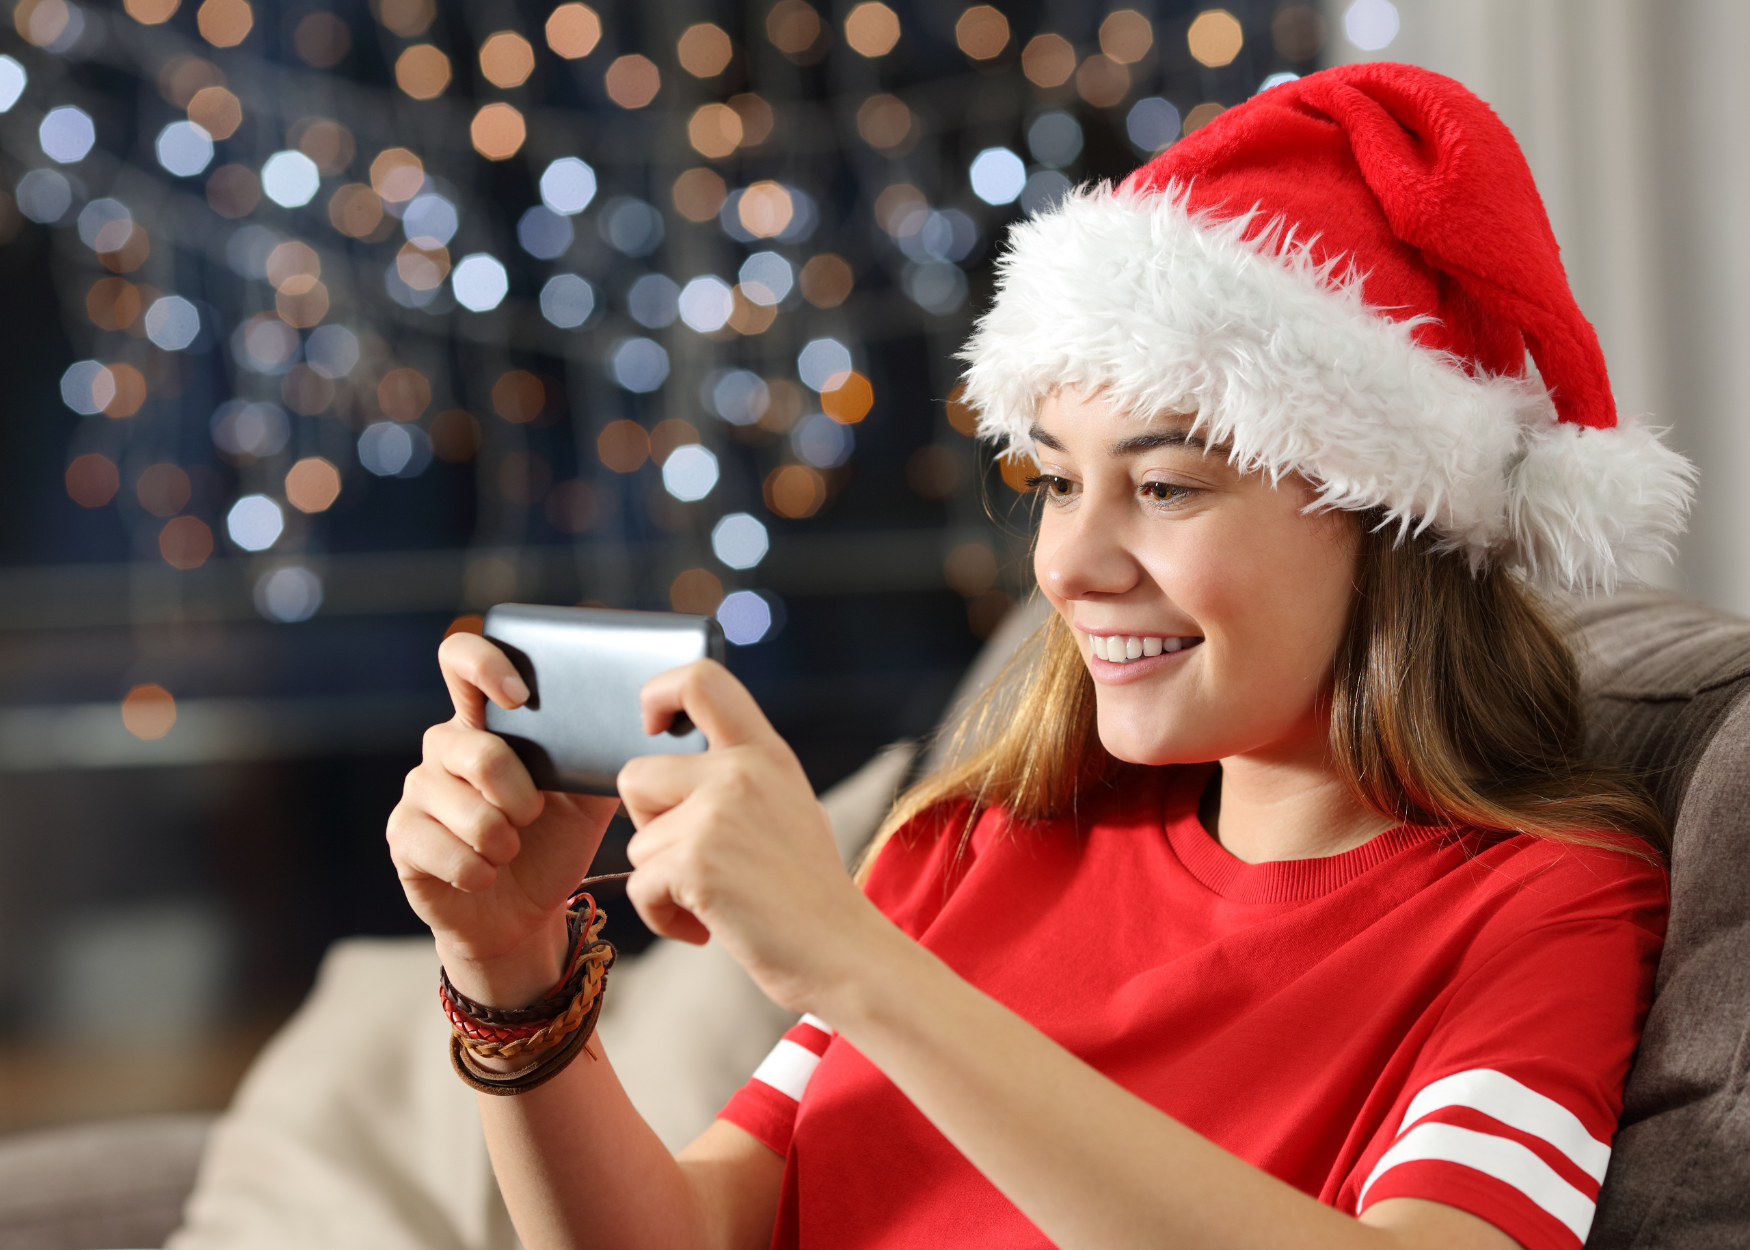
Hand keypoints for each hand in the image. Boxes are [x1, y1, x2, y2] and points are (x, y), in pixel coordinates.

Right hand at [387, 632, 619, 1004]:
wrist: (524, 914)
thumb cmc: (555, 842)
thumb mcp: (588, 796)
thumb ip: (601, 753)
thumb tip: (637, 718)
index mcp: (487, 721)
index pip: (461, 659)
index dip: (485, 664)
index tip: (520, 696)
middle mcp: (444, 746)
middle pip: (477, 750)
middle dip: (520, 795)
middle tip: (534, 816)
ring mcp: (418, 790)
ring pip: (465, 808)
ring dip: (502, 840)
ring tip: (510, 850)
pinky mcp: (402, 836)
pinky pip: (442, 849)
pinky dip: (478, 870)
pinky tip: (485, 875)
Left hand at [618, 660, 889, 1015]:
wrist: (843, 953)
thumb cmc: (808, 893)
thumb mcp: (786, 806)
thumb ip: (737, 777)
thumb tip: (670, 762)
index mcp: (765, 753)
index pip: (701, 679)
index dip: (658, 693)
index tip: (651, 725)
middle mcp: (741, 772)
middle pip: (636, 775)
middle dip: (648, 827)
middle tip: (696, 860)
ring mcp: (716, 814)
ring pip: (636, 842)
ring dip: (661, 882)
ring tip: (715, 900)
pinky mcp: (695, 862)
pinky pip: (639, 887)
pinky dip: (663, 917)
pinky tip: (707, 926)